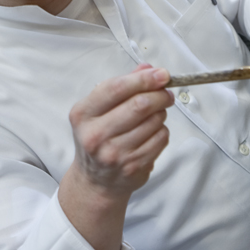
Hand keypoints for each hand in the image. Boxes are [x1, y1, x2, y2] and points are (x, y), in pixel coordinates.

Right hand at [68, 64, 173, 198]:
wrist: (96, 181)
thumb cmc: (98, 138)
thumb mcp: (99, 110)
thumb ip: (123, 86)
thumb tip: (148, 68)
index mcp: (83, 114)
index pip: (117, 88)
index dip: (143, 78)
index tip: (162, 74)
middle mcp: (95, 135)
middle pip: (139, 104)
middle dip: (159, 94)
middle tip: (166, 93)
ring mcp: (114, 153)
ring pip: (154, 121)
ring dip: (161, 113)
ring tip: (154, 115)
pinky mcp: (133, 166)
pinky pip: (160, 138)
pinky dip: (162, 130)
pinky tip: (152, 132)